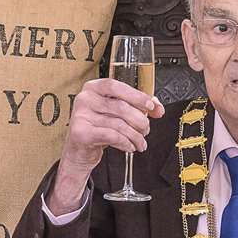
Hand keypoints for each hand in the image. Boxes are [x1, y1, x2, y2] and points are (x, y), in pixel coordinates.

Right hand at [48, 78, 164, 211]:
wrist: (79, 151)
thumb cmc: (99, 128)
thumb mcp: (117, 114)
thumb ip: (137, 107)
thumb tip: (158, 108)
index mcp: (93, 88)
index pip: (116, 86)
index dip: (136, 95)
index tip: (150, 106)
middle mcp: (84, 99)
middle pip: (121, 107)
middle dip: (140, 120)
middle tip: (146, 129)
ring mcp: (81, 115)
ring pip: (119, 124)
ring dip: (135, 136)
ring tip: (140, 142)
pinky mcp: (81, 133)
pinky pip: (112, 136)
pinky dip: (125, 142)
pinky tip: (129, 146)